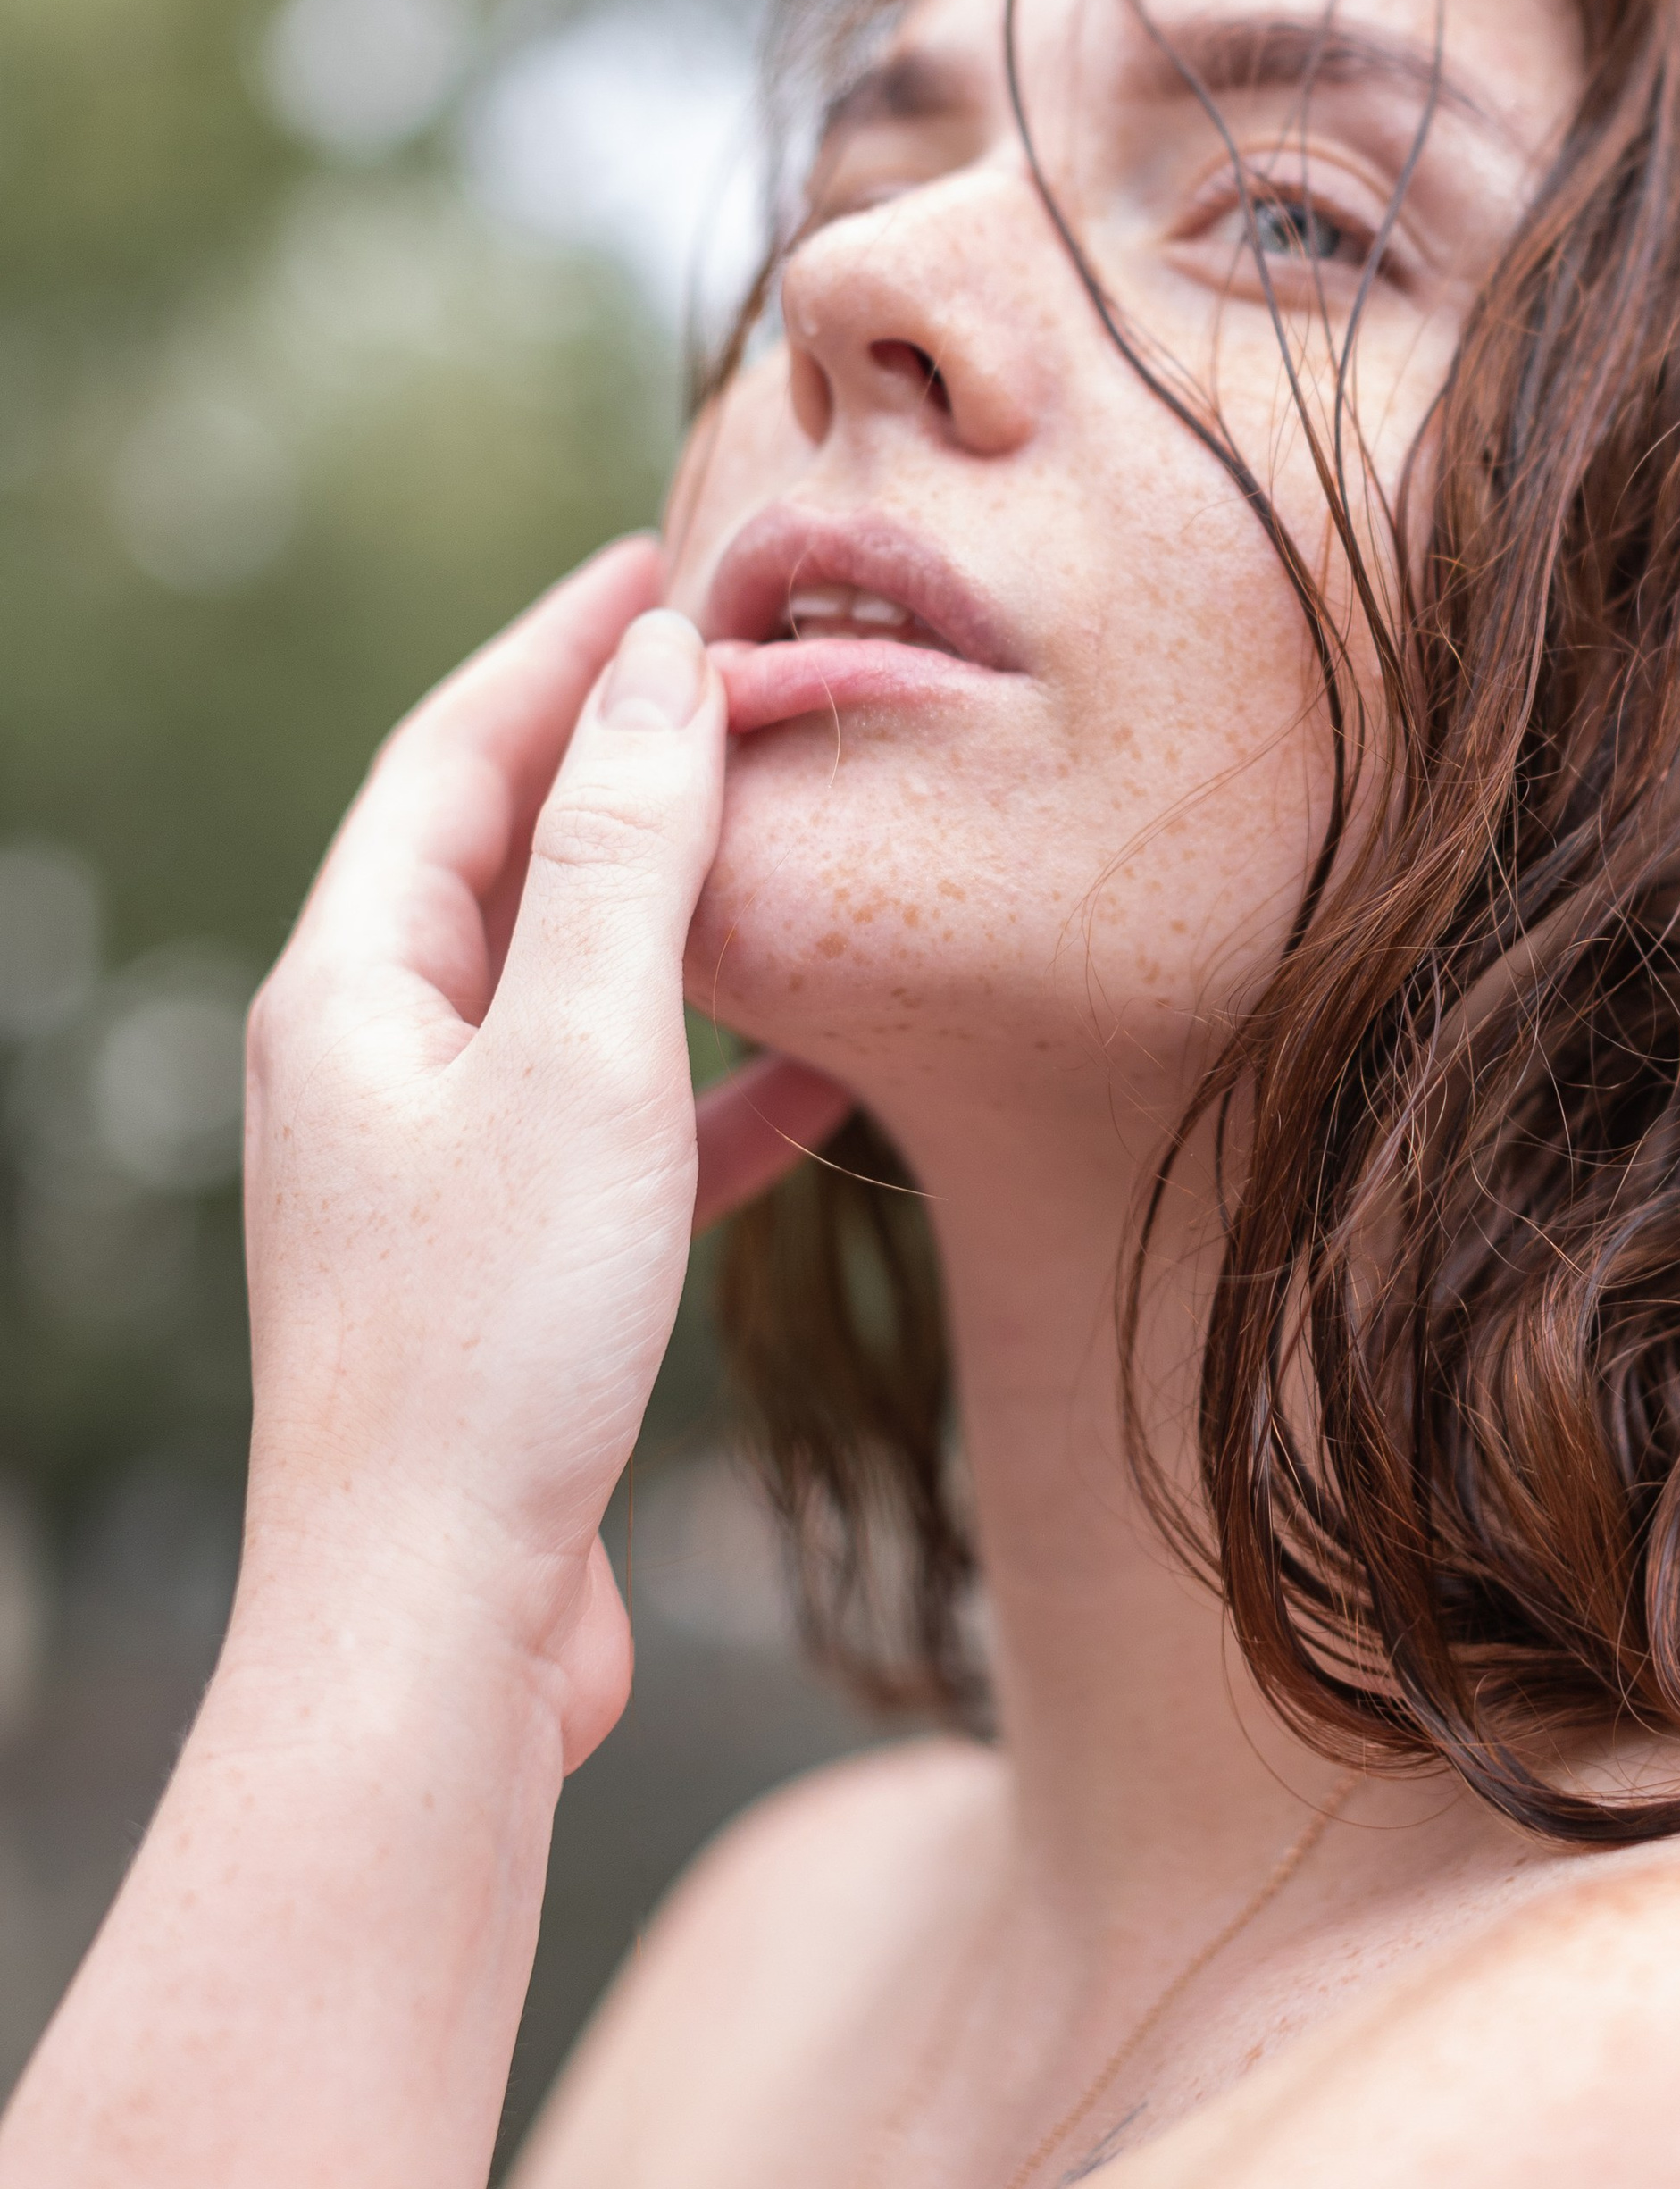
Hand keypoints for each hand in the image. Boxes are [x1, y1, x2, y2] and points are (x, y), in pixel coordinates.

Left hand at [237, 539, 845, 1765]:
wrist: (433, 1633)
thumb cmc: (493, 1345)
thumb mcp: (581, 1061)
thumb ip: (628, 859)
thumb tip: (664, 669)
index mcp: (348, 989)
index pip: (454, 754)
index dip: (560, 645)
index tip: (663, 555)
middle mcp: (371, 1063)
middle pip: (499, 853)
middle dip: (617, 751)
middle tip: (733, 657)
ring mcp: (435, 1170)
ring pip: (568, 984)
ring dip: (674, 900)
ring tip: (784, 825)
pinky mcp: (507, 1269)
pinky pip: (620, 1119)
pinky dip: (713, 1073)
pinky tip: (822, 1067)